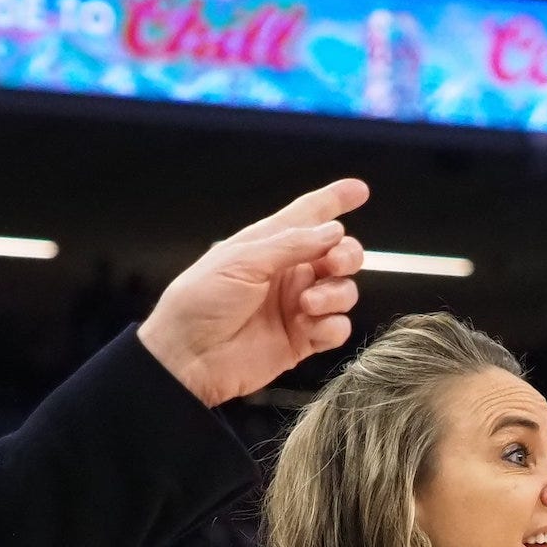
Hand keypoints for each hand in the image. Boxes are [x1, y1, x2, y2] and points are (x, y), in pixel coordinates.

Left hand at [137, 179, 366, 405]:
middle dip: (347, 254)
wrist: (187, 356)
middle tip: (335, 261)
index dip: (334, 200)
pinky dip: (332, 325)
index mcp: (269, 246)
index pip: (308, 216)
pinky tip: (310, 326)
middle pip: (339, 254)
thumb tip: (334, 230)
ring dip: (336, 293)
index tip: (359, 190)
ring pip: (343, 291)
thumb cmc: (200, 301)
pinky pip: (337, 328)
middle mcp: (289, 273)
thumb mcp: (241, 261)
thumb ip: (291, 244)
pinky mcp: (302, 340)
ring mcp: (297, 307)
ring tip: (307, 303)